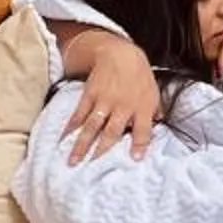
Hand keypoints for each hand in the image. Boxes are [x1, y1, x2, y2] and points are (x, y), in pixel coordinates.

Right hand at [64, 36, 160, 163]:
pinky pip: (79, 114)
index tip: (135, 160)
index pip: (143, 130)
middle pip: (112, 132)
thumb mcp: (153, 93)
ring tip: (72, 161)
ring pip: (92, 126)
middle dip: (102, 151)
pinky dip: (71, 127)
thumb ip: (154, 112)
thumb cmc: (140, 77)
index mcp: (142, 108)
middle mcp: (123, 106)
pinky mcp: (90, 95)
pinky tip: (64, 139)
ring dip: (81, 145)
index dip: (140, 145)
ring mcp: (105, 101)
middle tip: (93, 168)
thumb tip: (159, 128)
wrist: (121, 54)